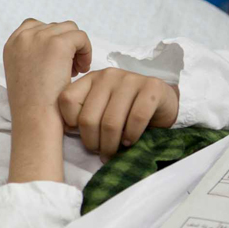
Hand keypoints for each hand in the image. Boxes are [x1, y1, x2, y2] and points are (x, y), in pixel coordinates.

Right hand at [3, 19, 92, 118]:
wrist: (35, 117)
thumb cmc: (32, 104)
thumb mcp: (21, 74)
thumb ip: (30, 55)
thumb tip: (50, 48)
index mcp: (11, 44)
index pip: (35, 26)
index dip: (50, 42)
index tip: (56, 62)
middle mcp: (23, 37)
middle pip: (54, 27)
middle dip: (64, 46)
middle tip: (68, 69)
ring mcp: (39, 38)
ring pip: (69, 29)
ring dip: (76, 47)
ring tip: (75, 70)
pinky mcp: (58, 43)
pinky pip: (81, 37)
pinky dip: (86, 51)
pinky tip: (81, 69)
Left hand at [58, 68, 179, 159]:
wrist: (161, 104)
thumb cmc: (125, 110)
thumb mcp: (100, 108)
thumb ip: (83, 113)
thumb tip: (67, 130)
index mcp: (90, 79)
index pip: (67, 100)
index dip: (71, 124)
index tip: (81, 134)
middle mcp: (108, 75)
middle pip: (88, 118)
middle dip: (92, 142)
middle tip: (99, 152)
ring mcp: (130, 79)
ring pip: (111, 122)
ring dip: (110, 145)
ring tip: (112, 152)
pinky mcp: (152, 87)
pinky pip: (136, 119)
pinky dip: (131, 136)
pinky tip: (129, 141)